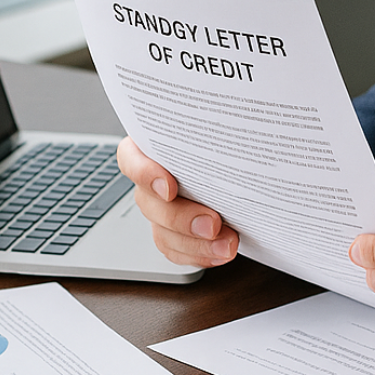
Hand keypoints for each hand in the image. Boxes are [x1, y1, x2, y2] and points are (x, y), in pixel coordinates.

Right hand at [116, 136, 237, 266]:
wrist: (244, 166)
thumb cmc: (228, 142)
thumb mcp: (223, 130)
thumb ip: (220, 129)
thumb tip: (235, 119)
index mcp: (154, 147)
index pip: (131, 157)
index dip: (144, 173)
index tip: (170, 187)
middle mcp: (152, 180)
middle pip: (149, 203)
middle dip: (181, 218)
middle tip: (213, 224)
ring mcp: (160, 209)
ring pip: (163, 232)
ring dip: (195, 244)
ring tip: (227, 245)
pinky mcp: (174, 233)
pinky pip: (177, 250)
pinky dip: (200, 255)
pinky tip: (221, 252)